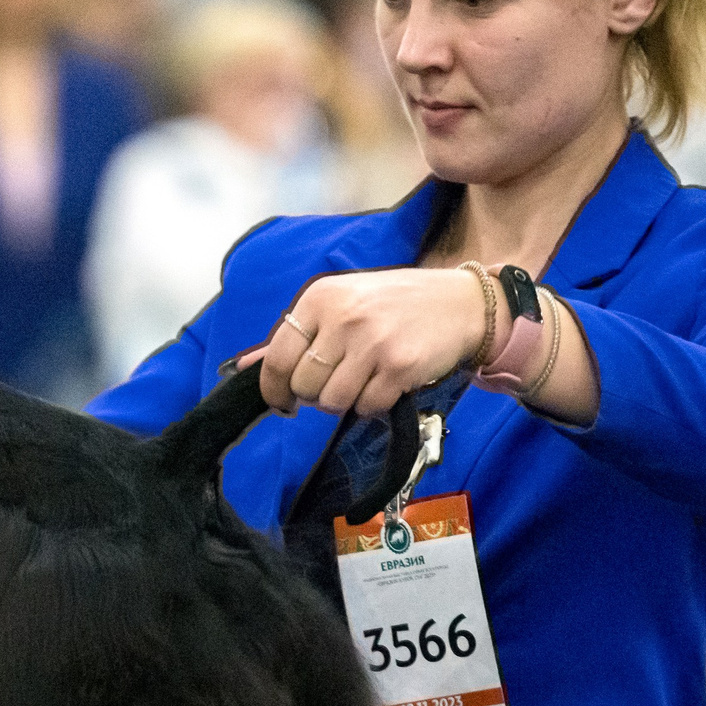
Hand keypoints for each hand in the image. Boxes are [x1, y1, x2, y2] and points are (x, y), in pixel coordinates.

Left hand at [233, 267, 490, 419]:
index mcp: (321, 297)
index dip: (275, 389)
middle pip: (304, 385)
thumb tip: (245, 366)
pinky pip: (366, 407)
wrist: (459, 304)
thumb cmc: (393, 304)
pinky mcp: (399, 366)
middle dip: (315, 394)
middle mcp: (343, 317)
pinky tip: (385, 383)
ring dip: (344, 401)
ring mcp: (372, 342)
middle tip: (337, 382)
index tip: (282, 402)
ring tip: (362, 381)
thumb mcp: (341, 303)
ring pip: (332, 401)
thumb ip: (296, 335)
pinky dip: (372, 405)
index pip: (278, 358)